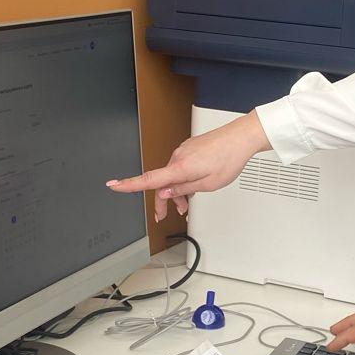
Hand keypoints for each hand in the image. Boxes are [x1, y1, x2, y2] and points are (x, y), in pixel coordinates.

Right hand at [105, 113, 271, 221]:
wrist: (241, 138)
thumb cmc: (228, 159)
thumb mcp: (207, 184)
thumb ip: (183, 189)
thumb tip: (165, 192)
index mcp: (180, 167)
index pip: (148, 179)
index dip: (129, 184)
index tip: (113, 185)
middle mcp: (178, 157)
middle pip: (161, 182)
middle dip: (162, 200)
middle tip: (163, 215)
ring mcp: (183, 151)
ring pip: (172, 176)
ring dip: (176, 191)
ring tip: (187, 204)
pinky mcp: (189, 149)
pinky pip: (180, 167)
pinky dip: (182, 179)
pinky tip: (193, 186)